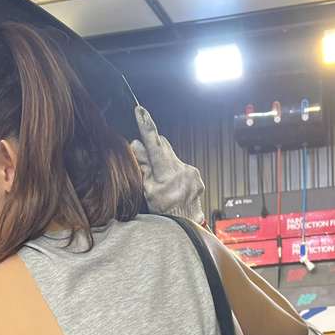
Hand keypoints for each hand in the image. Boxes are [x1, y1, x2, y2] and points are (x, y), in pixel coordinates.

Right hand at [131, 105, 206, 224]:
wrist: (187, 224)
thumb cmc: (165, 212)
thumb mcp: (148, 191)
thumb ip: (144, 167)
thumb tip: (137, 144)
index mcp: (167, 173)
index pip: (154, 143)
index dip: (146, 125)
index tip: (140, 110)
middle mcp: (181, 169)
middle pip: (164, 146)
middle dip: (154, 149)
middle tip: (145, 159)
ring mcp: (191, 172)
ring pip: (173, 158)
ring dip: (165, 165)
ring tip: (162, 184)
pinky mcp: (197, 176)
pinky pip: (182, 167)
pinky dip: (175, 172)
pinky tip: (173, 187)